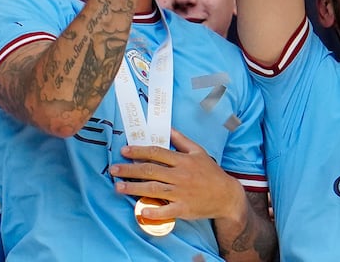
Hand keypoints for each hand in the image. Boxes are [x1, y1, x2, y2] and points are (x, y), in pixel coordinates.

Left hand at [111, 128, 248, 223]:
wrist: (226, 195)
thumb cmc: (210, 172)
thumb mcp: (198, 151)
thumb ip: (181, 140)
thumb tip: (167, 128)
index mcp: (183, 160)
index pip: (157, 153)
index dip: (139, 151)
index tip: (124, 151)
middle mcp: (180, 175)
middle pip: (151, 170)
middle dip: (130, 169)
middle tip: (113, 169)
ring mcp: (181, 193)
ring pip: (154, 189)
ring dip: (134, 188)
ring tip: (118, 187)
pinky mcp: (184, 209)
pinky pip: (166, 210)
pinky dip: (153, 211)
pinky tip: (140, 210)